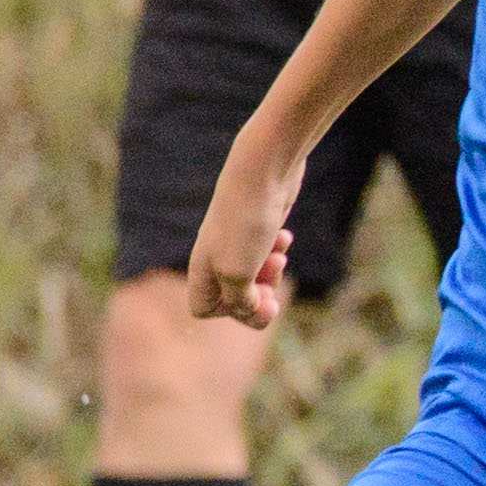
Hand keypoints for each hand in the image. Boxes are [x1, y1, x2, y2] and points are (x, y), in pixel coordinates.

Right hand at [183, 163, 304, 330]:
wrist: (263, 171)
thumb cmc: (246, 223)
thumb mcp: (239, 274)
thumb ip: (241, 301)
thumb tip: (250, 309)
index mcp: (202, 269)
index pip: (203, 309)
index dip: (230, 313)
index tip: (251, 299)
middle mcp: (216, 256)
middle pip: (236, 297)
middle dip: (260, 297)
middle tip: (272, 285)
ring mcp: (238, 240)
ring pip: (257, 276)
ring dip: (272, 273)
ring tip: (278, 255)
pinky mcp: (259, 226)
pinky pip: (269, 252)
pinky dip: (278, 249)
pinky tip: (283, 235)